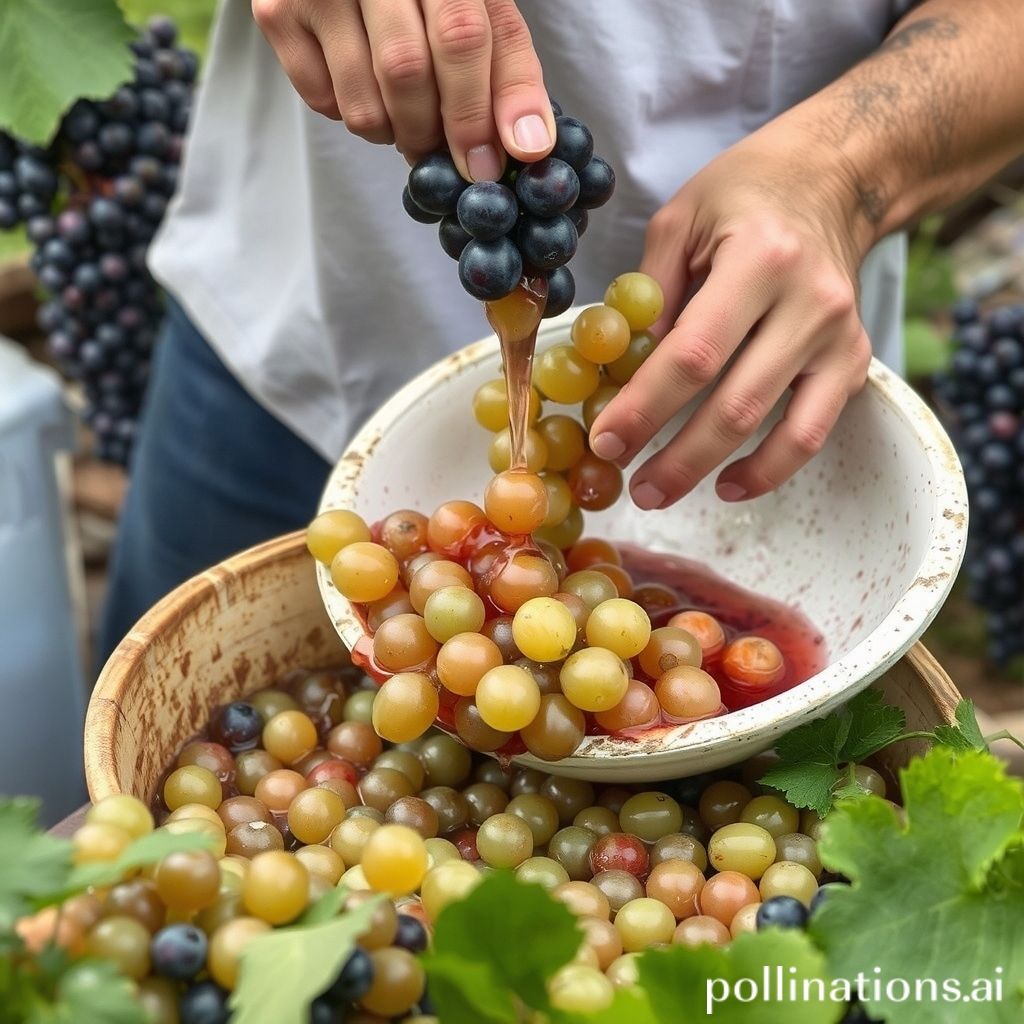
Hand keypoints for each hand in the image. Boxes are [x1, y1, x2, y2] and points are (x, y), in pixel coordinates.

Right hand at [251, 0, 554, 178]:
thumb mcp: (485, 13)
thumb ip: (511, 76)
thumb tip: (531, 149)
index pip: (460, 36)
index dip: (474, 111)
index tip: (486, 166)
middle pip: (406, 73)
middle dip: (433, 133)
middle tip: (444, 150)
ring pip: (362, 105)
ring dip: (394, 134)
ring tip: (409, 116)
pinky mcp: (276, 11)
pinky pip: (322, 102)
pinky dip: (353, 115)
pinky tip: (368, 88)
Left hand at [589, 130, 872, 508]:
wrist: (833, 180)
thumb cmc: (745, 196)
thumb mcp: (680, 220)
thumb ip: (649, 294)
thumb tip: (618, 368)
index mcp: (760, 258)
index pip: (693, 353)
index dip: (645, 406)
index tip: (606, 440)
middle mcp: (809, 302)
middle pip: (735, 403)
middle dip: (675, 456)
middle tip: (631, 486)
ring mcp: (838, 336)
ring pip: (777, 429)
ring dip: (713, 470)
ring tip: (662, 492)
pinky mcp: (853, 361)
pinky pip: (812, 432)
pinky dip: (770, 468)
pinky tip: (728, 483)